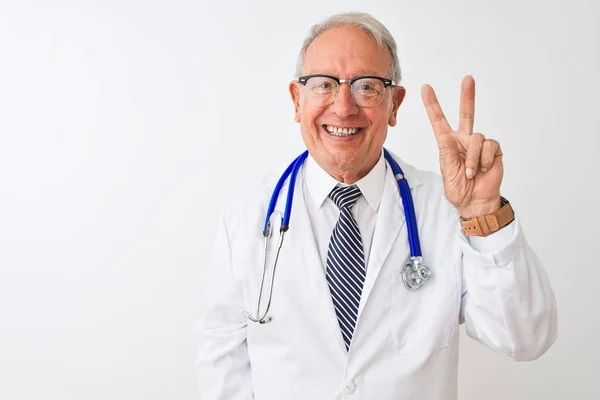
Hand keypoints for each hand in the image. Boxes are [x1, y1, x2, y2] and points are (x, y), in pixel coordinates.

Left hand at [421, 75, 502, 218]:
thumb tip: (447, 137)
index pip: (439, 121)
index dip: (433, 105)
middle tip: (468, 79)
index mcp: (448, 143)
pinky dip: (484, 160)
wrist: (475, 201)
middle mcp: (464, 140)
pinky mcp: (493, 150)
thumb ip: (447, 153)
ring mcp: (479, 144)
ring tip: (470, 173)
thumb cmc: (458, 188)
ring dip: (472, 158)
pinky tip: (483, 169)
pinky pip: (489, 146)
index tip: (426, 88)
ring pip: (476, 138)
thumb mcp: (447, 171)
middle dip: (467, 96)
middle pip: (467, 114)